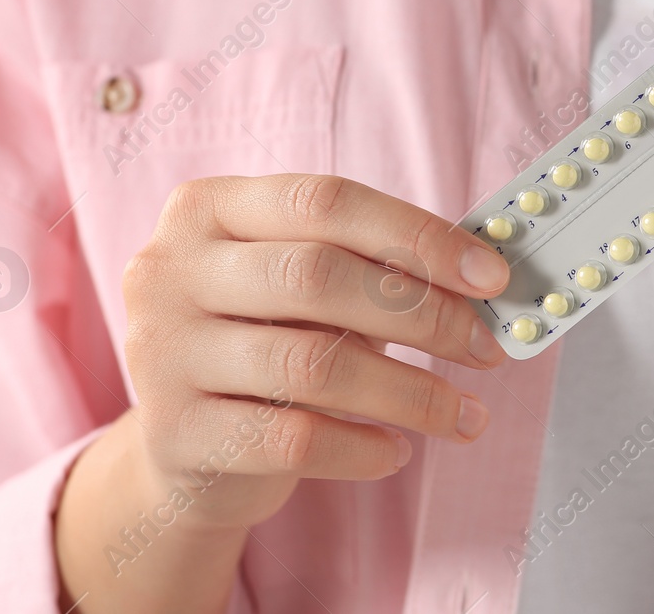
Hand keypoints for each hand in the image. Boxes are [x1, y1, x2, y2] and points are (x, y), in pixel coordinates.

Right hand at [70, 175, 508, 540]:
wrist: (182, 447)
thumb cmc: (265, 342)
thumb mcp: (302, 290)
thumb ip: (371, 271)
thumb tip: (480, 280)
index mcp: (207, 208)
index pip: (326, 201)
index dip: (418, 235)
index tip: (491, 276)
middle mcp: (169, 270)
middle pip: (317, 276)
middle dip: (423, 315)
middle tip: (486, 349)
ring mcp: (162, 352)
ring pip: (311, 364)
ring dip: (409, 393)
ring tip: (463, 415)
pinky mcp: (173, 434)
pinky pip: (292, 440)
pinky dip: (361, 449)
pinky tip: (396, 452)